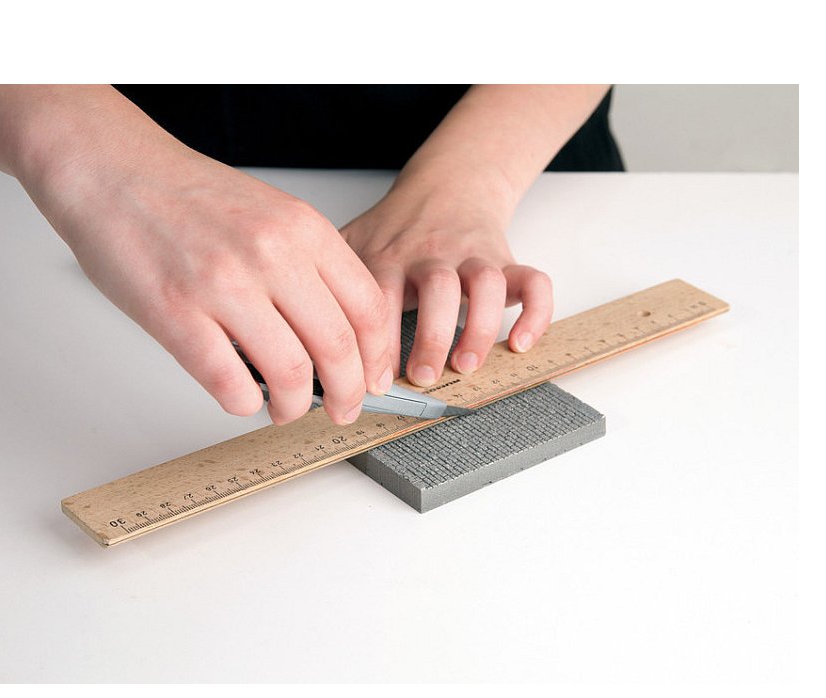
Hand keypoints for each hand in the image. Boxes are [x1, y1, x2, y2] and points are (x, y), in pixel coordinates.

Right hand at [3, 87, 391, 425]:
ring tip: (286, 409)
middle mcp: (271, 255)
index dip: (377, 356)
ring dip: (294, 406)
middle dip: (348, 394)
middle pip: (337, 347)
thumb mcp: (271, 213)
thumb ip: (307, 267)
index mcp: (302, 230)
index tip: (375, 379)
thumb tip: (335, 335)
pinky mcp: (176, 313)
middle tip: (342, 409)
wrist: (112, 170)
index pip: (366, 307)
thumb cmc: (186, 196)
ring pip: (289, 372)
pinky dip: (243, 403)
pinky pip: (228, 382)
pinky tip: (242, 397)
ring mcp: (223, 285)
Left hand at [340, 178, 552, 386]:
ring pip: (487, 284)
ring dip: (480, 328)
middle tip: (423, 378)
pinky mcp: (507, 260)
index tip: (374, 385)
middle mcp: (433, 254)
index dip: (377, 345)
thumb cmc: (397, 230)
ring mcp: (473, 256)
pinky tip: (520, 343)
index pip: (379, 300)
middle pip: (438, 289)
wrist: (449, 185)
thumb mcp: (351, 244)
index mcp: (389, 255)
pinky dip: (535, 314)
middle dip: (432, 338)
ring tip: (467, 365)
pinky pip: (535, 281)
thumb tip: (290, 342)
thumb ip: (325, 285)